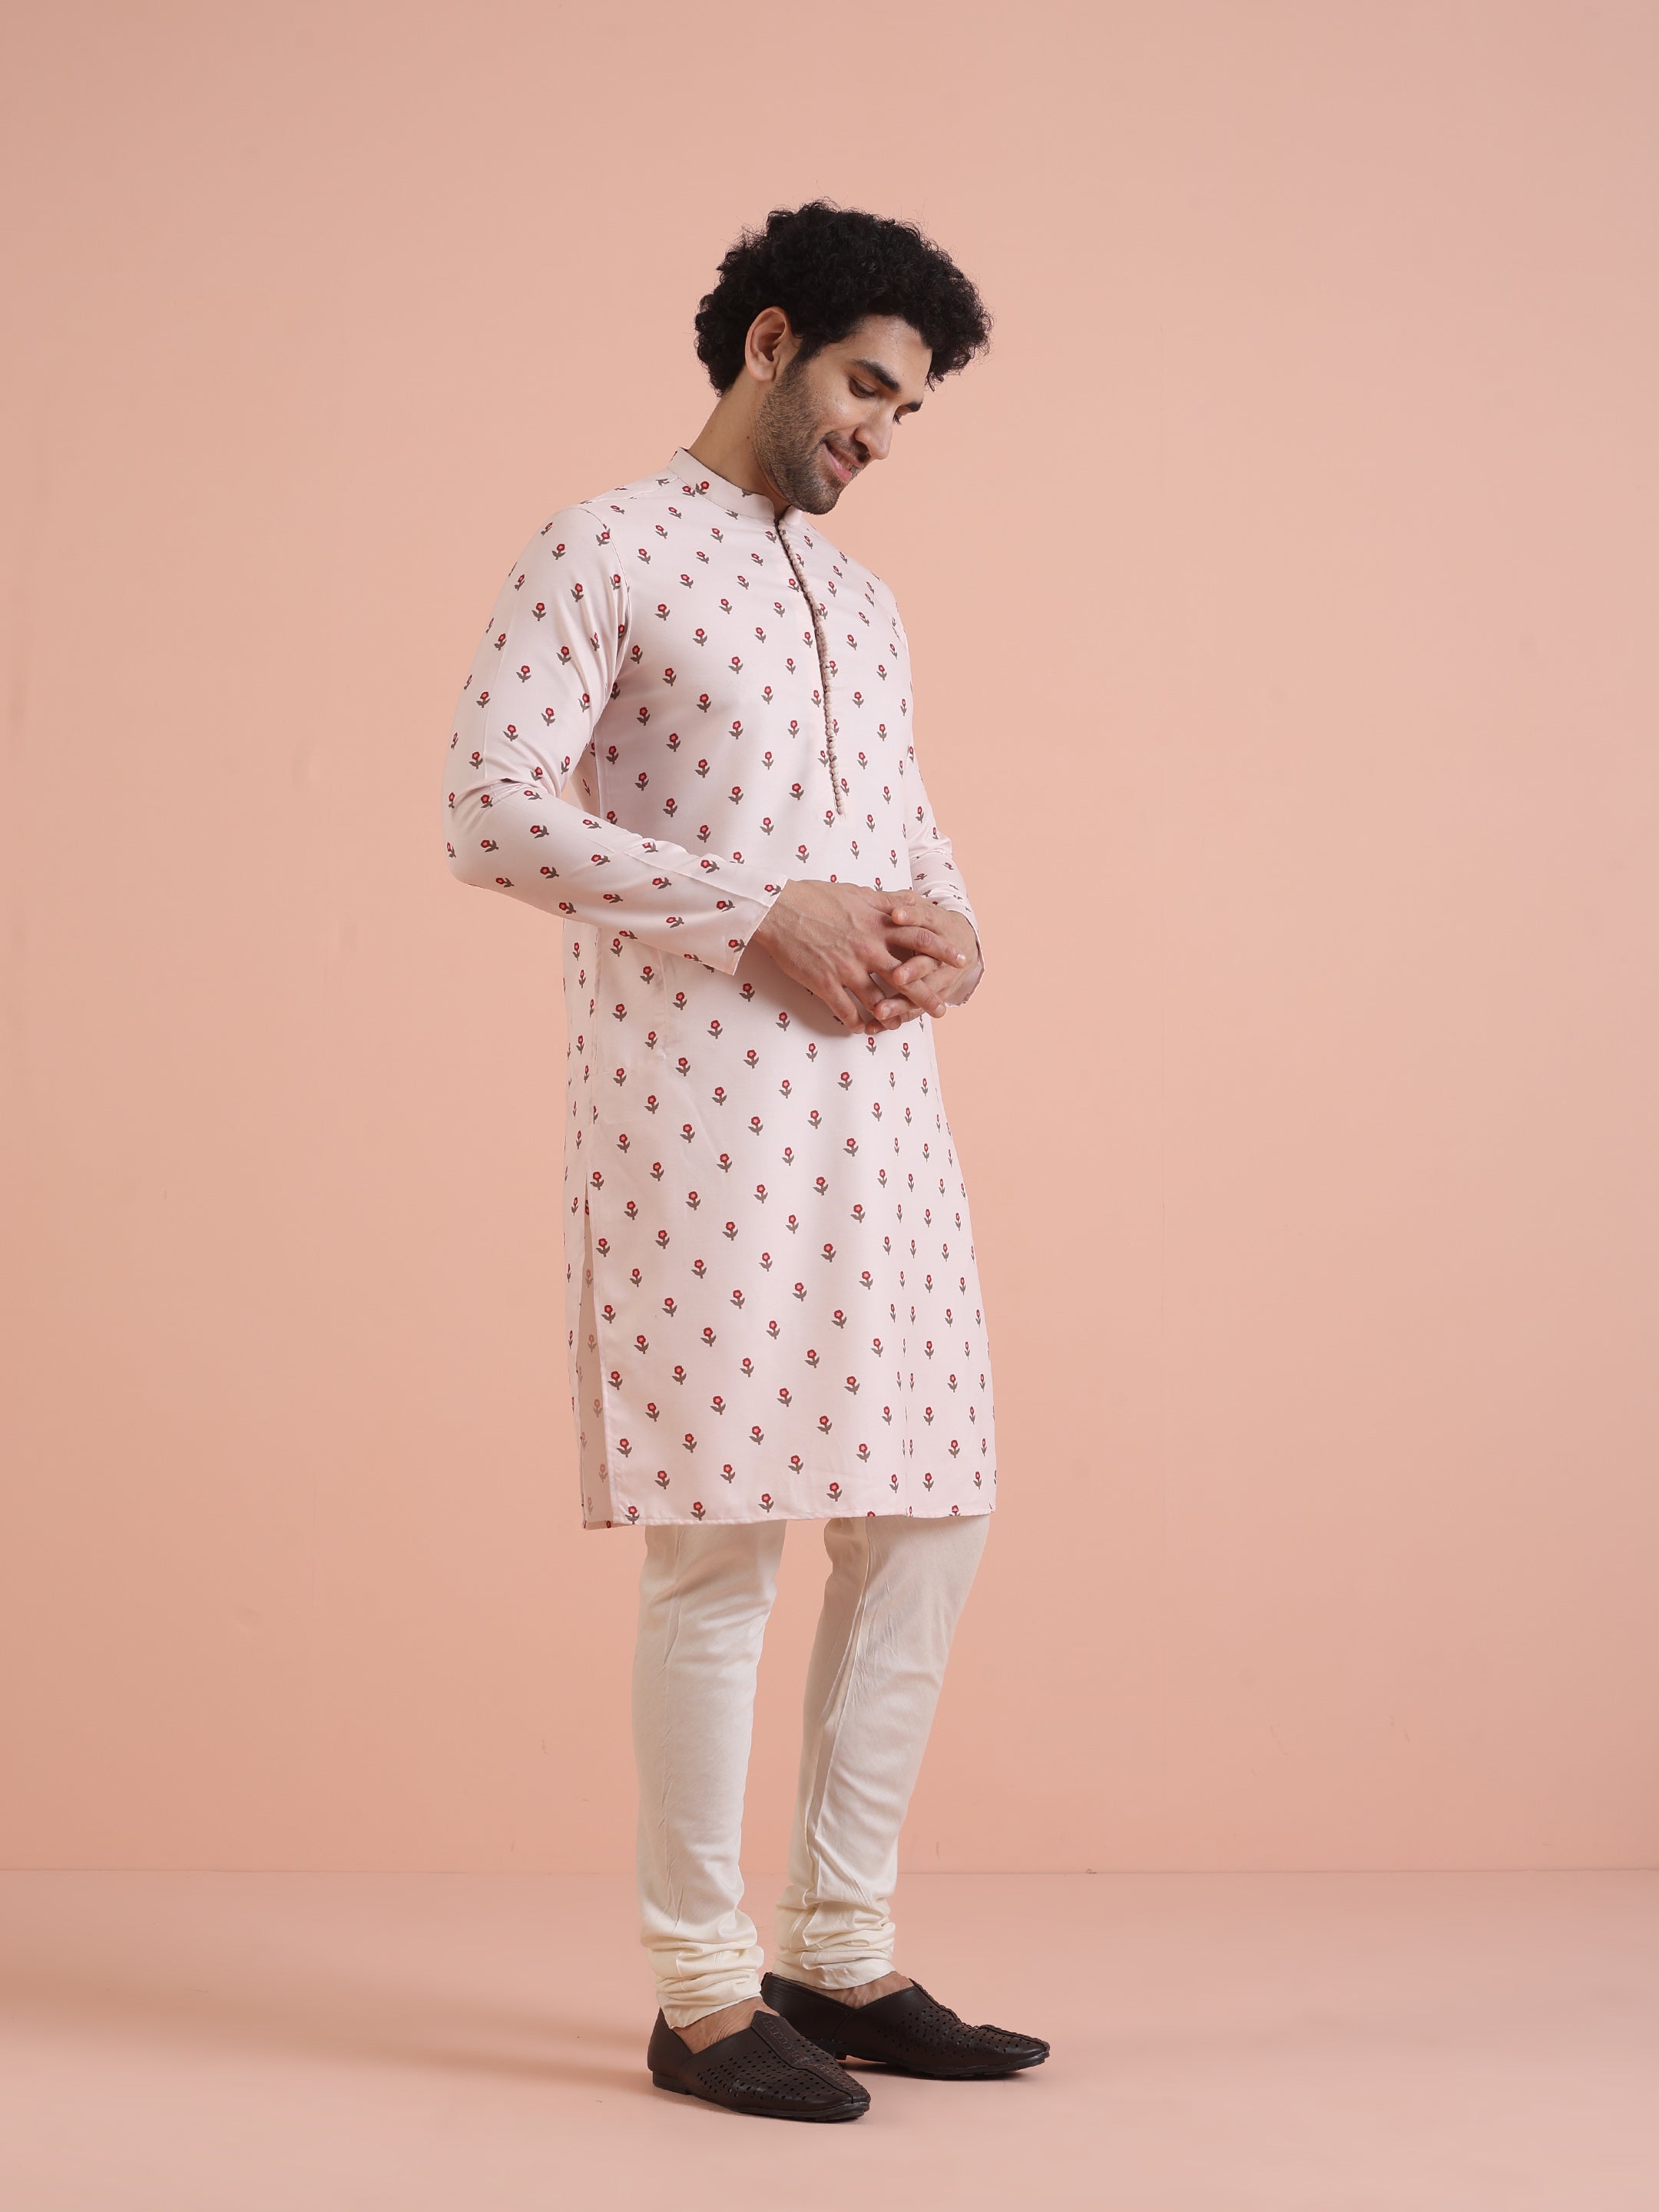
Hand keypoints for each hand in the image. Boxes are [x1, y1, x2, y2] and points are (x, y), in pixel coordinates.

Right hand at [750, 879, 973, 1033]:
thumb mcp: (856, 892)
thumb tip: (909, 900)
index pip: (919, 937)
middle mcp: (867, 947)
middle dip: (926, 995)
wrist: (777, 909)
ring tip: (899, 1026)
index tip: (960, 960)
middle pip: (906, 976)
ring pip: (877, 1000)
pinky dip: (856, 1023)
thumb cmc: (815, 897)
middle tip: (941, 1010)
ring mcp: (847, 967)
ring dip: (891, 1016)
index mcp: (877, 924)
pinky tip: (862, 1030)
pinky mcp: (825, 982)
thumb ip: (885, 901)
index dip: (942, 950)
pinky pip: (846, 1010)